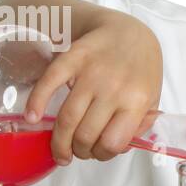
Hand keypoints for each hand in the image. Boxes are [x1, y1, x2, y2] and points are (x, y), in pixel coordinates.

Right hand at [22, 6, 162, 164]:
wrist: (129, 31)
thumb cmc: (142, 68)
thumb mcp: (153, 98)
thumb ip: (140, 125)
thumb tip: (119, 148)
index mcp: (137, 101)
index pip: (112, 142)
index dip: (102, 154)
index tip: (97, 152)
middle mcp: (113, 89)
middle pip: (85, 135)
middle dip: (79, 151)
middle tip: (77, 152)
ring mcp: (90, 73)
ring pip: (67, 119)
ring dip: (59, 141)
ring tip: (59, 150)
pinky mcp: (72, 59)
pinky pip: (49, 83)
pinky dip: (36, 103)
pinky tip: (31, 118)